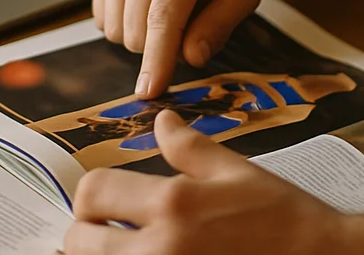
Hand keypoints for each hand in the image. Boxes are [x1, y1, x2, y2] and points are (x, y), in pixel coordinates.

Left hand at [64, 110, 345, 254]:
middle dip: (89, 234)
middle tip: (110, 232)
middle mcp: (161, 247)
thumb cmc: (282, 217)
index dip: (91, 195)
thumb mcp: (237, 171)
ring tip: (129, 247)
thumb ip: (190, 148)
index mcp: (173, 202)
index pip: (92, 192)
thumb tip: (161, 121)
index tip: (104, 202)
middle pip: (81, 242)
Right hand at [93, 0, 266, 98]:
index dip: (156, 59)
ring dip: (142, 37)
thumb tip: (190, 57)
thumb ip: (219, 25)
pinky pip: (102, 18)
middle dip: (161, 48)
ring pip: (115, 29)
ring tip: (170, 12)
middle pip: (135, 31)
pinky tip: (148, 4)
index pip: (163, 18)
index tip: (149, 91)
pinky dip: (125, 23)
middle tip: (188, 27)